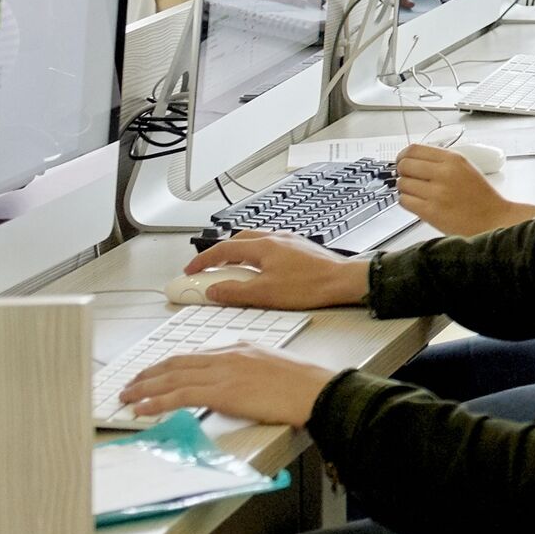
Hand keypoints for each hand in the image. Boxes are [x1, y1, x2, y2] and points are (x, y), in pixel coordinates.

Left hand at [119, 344, 336, 429]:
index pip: (194, 355)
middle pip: (177, 363)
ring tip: (127, 396)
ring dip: (145, 388)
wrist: (315, 390)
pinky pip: (179, 396)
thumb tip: (230, 388)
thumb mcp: (271, 368)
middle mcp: (227, 356)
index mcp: (239, 348)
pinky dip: (156, 402)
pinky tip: (142, 409)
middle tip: (131, 383)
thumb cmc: (303, 385)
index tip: (154, 373)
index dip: (169, 365)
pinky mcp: (222, 391)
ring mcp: (224, 372)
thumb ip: (246, 372)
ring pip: (173, 377)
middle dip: (149, 374)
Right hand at [182, 233, 373, 313]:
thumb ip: (234, 292)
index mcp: (264, 246)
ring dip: (237, 256)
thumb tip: (214, 291)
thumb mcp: (264, 294)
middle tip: (207, 271)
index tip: (190, 270)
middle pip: (238, 241)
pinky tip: (257, 273)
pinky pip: (269, 249)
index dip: (203, 260)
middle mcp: (276, 238)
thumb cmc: (310, 286)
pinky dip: (254, 259)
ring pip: (254, 244)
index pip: (223, 248)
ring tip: (229, 274)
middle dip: (219, 255)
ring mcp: (289, 242)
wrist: (344, 281)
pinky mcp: (300, 250)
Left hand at [392, 145, 534, 237]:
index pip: (414, 149)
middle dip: (403, 172)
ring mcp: (436, 193)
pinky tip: (418, 202)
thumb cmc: (480, 197)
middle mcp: (444, 173)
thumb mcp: (465, 168)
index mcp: (453, 159)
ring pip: (402, 184)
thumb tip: (413, 160)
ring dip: (406, 188)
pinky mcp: (430, 212)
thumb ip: (441, 162)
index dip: (403, 155)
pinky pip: (404, 201)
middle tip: (409, 178)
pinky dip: (407, 201)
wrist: (492, 220)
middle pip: (405, 165)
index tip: (402, 160)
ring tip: (418, 193)